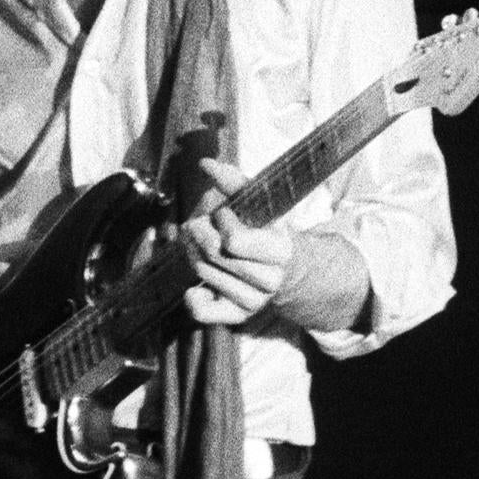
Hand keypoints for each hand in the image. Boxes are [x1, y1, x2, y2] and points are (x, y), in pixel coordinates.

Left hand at [178, 157, 301, 328]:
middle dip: (200, 232)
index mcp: (281, 251)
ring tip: (200, 244)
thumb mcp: (259, 204)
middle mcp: (271, 280)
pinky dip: (193, 297)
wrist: (286, 269)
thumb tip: (205, 163)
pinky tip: (195, 285)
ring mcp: (255, 301)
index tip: (225, 213)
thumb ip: (234, 182)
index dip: (222, 220)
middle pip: (214, 254)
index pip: (233, 240)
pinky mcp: (238, 316)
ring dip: (193, 253)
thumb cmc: (266, 230)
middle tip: (200, 224)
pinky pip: (203, 311)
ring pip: (204, 272)